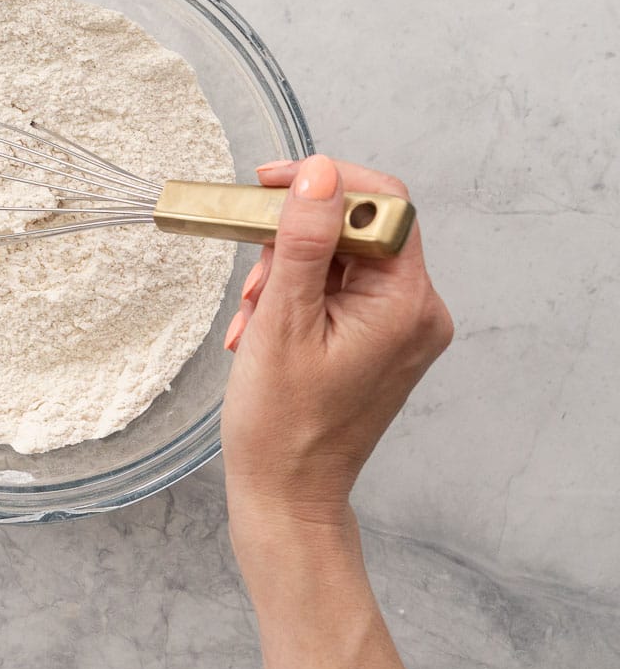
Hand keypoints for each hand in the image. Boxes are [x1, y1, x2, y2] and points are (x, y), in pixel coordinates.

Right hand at [220, 154, 453, 533]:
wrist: (286, 495)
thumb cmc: (282, 425)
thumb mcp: (283, 321)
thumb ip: (304, 241)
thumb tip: (318, 173)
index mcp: (406, 302)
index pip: (380, 203)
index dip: (323, 184)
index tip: (265, 187)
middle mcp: (417, 311)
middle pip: (356, 230)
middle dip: (292, 244)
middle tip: (251, 282)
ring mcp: (400, 328)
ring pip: (340, 260)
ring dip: (285, 275)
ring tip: (250, 319)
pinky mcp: (379, 342)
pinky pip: (338, 293)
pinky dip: (295, 300)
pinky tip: (260, 331)